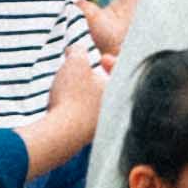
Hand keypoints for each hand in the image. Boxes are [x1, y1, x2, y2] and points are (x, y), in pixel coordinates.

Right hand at [24, 37, 115, 171]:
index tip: (102, 59)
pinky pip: (86, 118)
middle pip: (111, 90)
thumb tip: (75, 50)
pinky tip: (64, 107)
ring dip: (87, 94)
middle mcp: (117, 110)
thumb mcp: (75, 63)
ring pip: (98, 105)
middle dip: (98, 78)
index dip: (114, 62)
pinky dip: (78, 110)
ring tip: (71, 89)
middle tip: (85, 74)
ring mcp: (103, 125)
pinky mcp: (88, 137)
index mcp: (120, 91)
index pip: (126, 75)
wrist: (61, 134)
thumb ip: (78, 51)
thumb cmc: (72, 97)